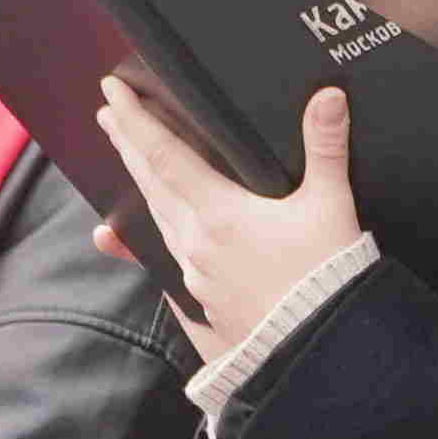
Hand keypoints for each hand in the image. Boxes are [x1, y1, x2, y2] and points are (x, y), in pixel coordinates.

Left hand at [98, 77, 360, 350]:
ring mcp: (196, 273)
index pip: (164, 156)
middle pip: (150, 184)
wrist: (320, 346)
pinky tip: (153, 232)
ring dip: (143, 185)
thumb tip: (328, 98)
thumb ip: (326, 148)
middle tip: (107, 115)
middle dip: (127, 145)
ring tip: (131, 162)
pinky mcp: (204, 298)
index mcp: (219, 213)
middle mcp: (196, 242)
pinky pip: (170, 255)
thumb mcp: (330, 206)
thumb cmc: (325, 276)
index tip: (113, 92)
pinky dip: (158, 230)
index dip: (136, 121)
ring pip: (158, 219)